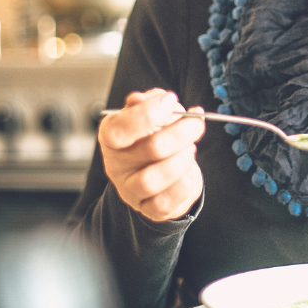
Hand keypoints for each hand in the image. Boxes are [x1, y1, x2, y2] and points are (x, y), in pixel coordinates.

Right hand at [99, 89, 205, 221]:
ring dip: (181, 161)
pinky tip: (189, 173)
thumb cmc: (155, 136)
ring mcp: (129, 189)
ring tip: (191, 149)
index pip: (118, 129)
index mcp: (111, 136)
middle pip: (149, 150)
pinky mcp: (147, 209)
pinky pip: (163, 203)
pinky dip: (182, 186)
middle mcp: (115, 164)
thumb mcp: (151, 113)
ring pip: (153, 179)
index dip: (147, 114)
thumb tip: (152, 99)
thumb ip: (150, 102)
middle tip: (196, 123)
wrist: (162, 172)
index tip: (170, 100)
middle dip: (180, 133)